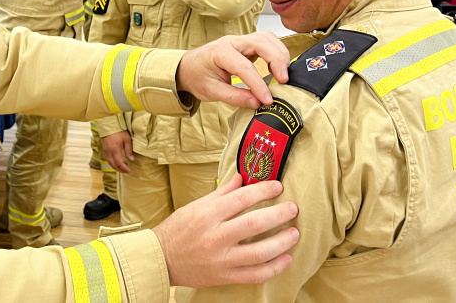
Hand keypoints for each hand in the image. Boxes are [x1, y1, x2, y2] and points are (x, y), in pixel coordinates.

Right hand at [101, 131, 133, 172]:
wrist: (109, 125)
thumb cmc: (119, 131)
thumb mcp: (127, 140)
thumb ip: (129, 150)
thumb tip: (132, 159)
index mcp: (115, 150)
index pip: (119, 163)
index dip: (124, 168)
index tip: (129, 171)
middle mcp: (109, 152)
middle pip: (113, 165)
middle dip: (120, 170)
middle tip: (126, 171)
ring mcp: (105, 151)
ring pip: (110, 163)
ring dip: (116, 167)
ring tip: (122, 168)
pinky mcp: (104, 149)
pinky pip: (108, 159)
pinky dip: (112, 163)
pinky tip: (117, 162)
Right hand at [153, 176, 298, 287]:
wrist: (161, 259)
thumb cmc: (178, 230)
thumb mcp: (195, 206)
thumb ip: (221, 193)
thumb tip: (242, 177)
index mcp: (207, 215)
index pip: (242, 198)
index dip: (264, 190)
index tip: (278, 186)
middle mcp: (215, 236)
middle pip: (255, 223)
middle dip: (280, 214)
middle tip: (293, 209)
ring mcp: (221, 259)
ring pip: (260, 252)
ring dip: (282, 242)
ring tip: (294, 233)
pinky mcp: (225, 276)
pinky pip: (256, 275)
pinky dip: (275, 268)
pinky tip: (286, 258)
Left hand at [175, 32, 289, 108]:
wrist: (188, 67)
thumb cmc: (197, 76)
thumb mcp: (211, 91)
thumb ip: (234, 97)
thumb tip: (256, 103)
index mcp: (220, 52)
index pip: (244, 67)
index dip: (259, 84)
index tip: (268, 100)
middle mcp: (231, 42)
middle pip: (261, 43)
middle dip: (276, 61)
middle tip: (283, 81)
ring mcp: (240, 40)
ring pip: (267, 38)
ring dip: (279, 54)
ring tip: (283, 75)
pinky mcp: (247, 44)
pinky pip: (267, 41)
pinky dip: (276, 52)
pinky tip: (278, 67)